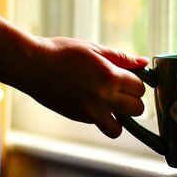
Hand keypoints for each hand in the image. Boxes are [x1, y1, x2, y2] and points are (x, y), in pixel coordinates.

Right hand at [24, 37, 147, 137]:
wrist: (32, 65)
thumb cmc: (62, 52)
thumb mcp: (94, 49)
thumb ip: (121, 58)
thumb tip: (144, 63)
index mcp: (109, 76)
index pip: (140, 88)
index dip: (136, 82)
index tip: (128, 78)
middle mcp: (103, 98)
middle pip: (137, 109)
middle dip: (132, 100)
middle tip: (120, 90)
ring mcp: (90, 112)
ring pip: (119, 128)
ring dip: (119, 117)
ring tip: (109, 103)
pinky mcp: (79, 118)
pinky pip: (100, 125)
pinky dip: (101, 117)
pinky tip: (91, 101)